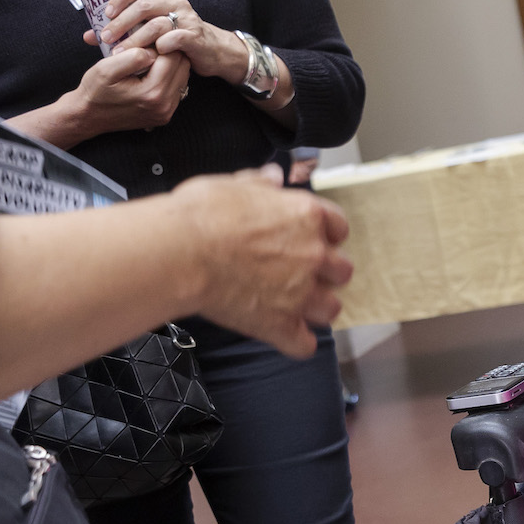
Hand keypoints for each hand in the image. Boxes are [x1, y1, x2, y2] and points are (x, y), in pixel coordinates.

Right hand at [62, 45, 189, 135]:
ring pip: (183, 76)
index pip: (173, 56)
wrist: (88, 116)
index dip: (163, 41)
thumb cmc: (95, 91)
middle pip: (182, 66)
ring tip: (153, 55)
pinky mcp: (164, 115)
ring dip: (171, 63)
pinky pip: (177, 88)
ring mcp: (166, 112)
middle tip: (152, 43)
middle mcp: (164, 106)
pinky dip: (169, 76)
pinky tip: (154, 70)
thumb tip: (153, 50)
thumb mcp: (106, 68)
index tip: (150, 35)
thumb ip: (133, 57)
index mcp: (152, 93)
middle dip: (170, 51)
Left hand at [89, 0, 250, 82]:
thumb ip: (122, 29)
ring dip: (135, 39)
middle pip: (143, 5)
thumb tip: (89, 36)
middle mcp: (175, 0)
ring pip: (156, 24)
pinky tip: (149, 56)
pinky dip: (160, 46)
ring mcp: (186, 17)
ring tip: (119, 53)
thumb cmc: (174, 37)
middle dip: (121, 23)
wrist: (210, 49)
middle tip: (106, 38)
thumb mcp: (148, 28)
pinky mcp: (195, 35)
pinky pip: (175, 38)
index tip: (106, 13)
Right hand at [167, 167, 351, 356]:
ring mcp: (299, 292)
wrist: (181, 252)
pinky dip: (295, 342)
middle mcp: (311, 254)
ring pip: (330, 309)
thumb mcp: (233, 185)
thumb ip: (259, 184)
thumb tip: (271, 178)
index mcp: (304, 216)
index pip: (338, 226)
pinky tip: (285, 335)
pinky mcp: (280, 324)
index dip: (326, 234)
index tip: (315, 238)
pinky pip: (304, 345)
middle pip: (341, 270)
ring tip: (297, 306)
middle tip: (303, 273)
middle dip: (326, 273)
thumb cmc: (202, 216)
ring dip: (316, 308)